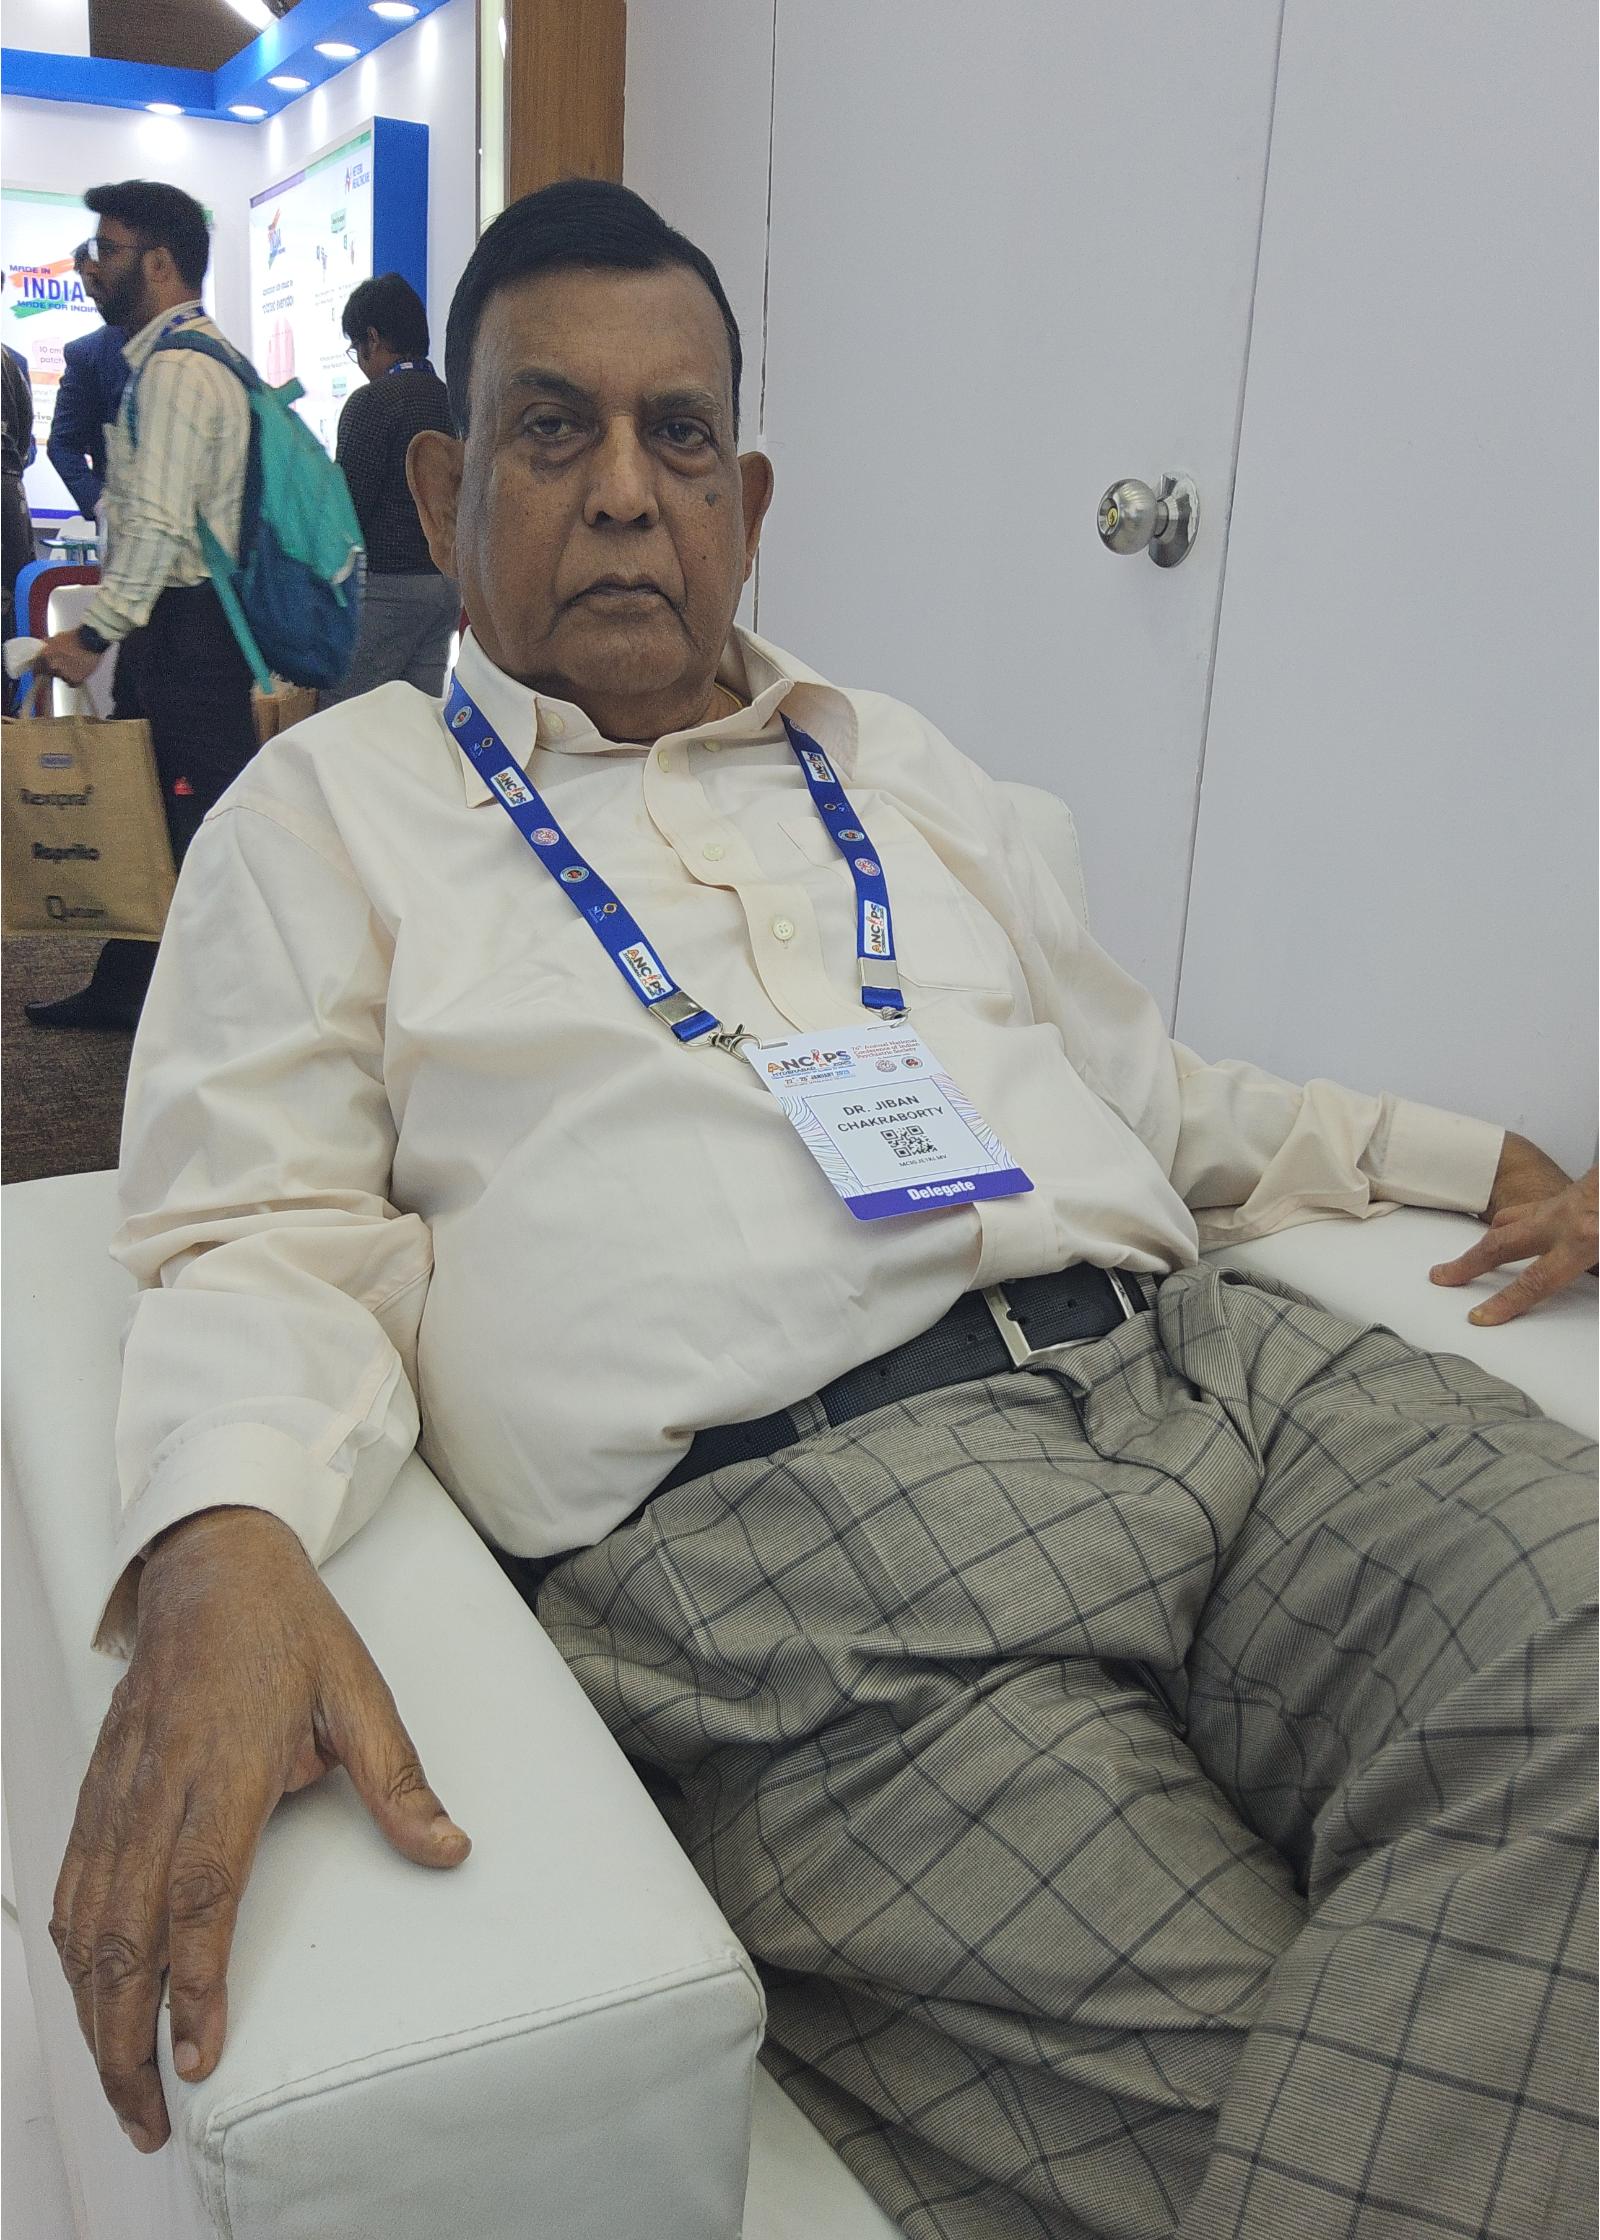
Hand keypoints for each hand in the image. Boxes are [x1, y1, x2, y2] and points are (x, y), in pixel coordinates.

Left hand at [33, 627, 102, 688]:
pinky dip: (75, 679)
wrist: (91, 640)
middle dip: (53, 670)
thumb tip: (43, 649)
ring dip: (65, 673)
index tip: (40, 671)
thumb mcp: (56, 638)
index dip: (39, 669)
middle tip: (62, 663)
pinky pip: (72, 683)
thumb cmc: (75, 637)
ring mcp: (64, 674)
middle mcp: (52, 667)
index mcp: (45, 656)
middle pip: (49, 674)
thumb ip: (47, 646)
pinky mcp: (75, 680)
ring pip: (61, 678)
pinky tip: (79, 670)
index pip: (36, 669)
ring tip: (73, 664)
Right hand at [50, 1507, 469, 2153]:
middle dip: (127, 2036)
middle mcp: (158, 1784)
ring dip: (94, 2011)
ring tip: (123, 2082)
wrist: (209, 1561)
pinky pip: (73, 1884)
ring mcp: (117, 1787)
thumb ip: (399, 1780)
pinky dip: (75, 1955)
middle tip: (153, 2114)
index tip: (200, 2054)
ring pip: (86, 1919)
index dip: (193, 1981)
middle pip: (124, 1931)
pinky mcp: (97, 1787)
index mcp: (225, 1764)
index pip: (199, 1891)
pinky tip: (92, 1999)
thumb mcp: (361, 1691)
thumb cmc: (287, 1628)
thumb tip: (449, 1849)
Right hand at [1429, 1135, 1598, 1324]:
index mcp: (1584, 1239)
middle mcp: (1565, 1219)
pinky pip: (1534, 1205)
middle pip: (1502, 1244)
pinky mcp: (1575, 1189)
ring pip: (1514, 1218)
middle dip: (1469, 1264)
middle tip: (1442, 1276)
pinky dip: (1517, 1218)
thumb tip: (1599, 1276)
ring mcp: (1566, 1200)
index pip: (1534, 1282)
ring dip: (1488, 1239)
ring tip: (1471, 1256)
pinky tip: (1517, 1226)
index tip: (1479, 1317)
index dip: (1505, 1304)